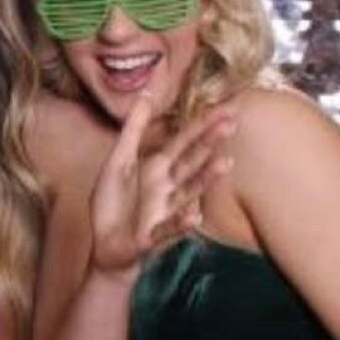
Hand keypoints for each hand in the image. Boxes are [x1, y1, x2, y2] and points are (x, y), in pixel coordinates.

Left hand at [91, 96, 233, 273]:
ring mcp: (164, 211)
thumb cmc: (115, 203)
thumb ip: (133, 130)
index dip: (202, 125)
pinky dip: (180, 224)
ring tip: (224, 164)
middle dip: (209, 144)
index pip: (184, 142)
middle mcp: (168, 187)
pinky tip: (193, 216)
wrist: (107, 246)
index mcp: (158, 167)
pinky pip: (168, 229)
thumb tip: (145, 94)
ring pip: (188, 192)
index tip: (227, 108)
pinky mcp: (153, 235)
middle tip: (231, 124)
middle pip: (191, 162)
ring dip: (205, 179)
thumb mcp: (118, 161)